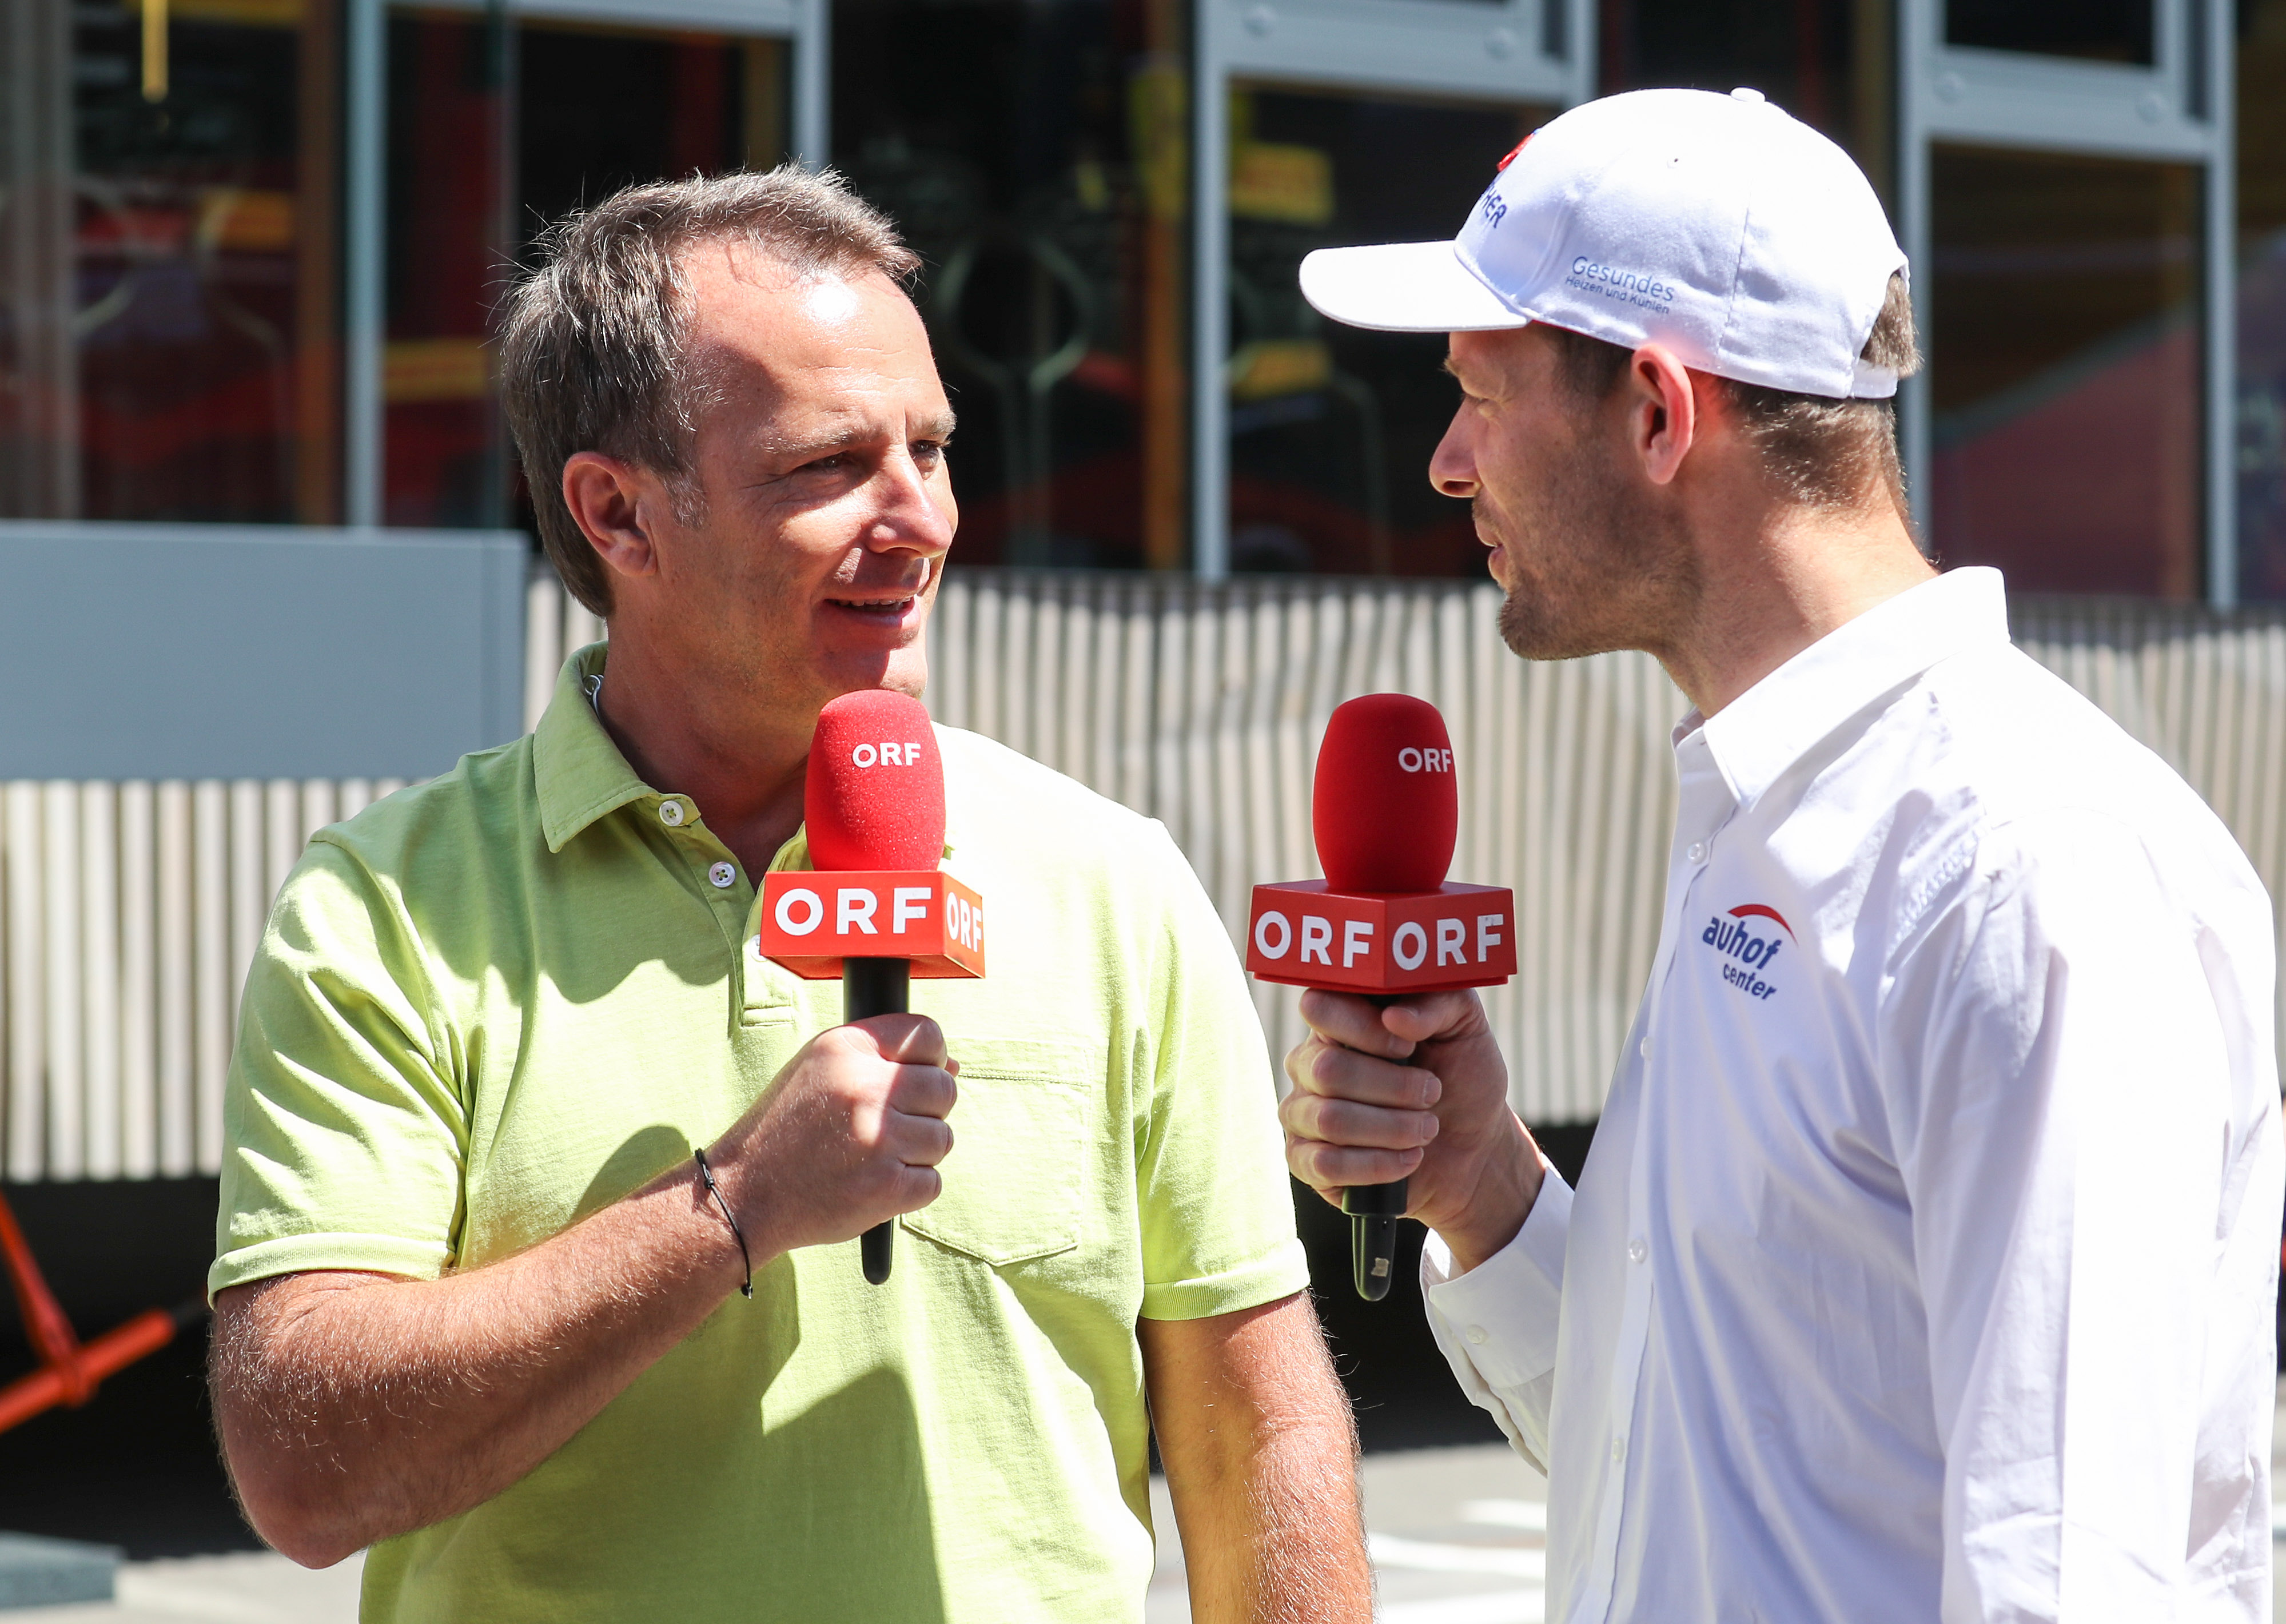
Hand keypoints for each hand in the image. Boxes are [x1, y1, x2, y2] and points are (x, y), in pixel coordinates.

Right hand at [709, 1014, 957, 1257]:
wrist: (745, 1193)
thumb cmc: (785, 1129)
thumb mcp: (818, 1069)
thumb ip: (881, 1057)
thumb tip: (953, 1067)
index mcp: (845, 1049)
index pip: (927, 1035)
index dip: (929, 1058)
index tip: (912, 1078)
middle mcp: (864, 1088)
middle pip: (944, 1088)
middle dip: (926, 1109)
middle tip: (887, 1126)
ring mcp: (879, 1140)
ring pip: (942, 1137)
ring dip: (917, 1151)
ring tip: (873, 1156)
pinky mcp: (888, 1187)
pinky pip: (932, 1181)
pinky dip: (909, 1187)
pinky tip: (873, 1183)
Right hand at [1280, 989, 1541, 1274]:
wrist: (1473, 1147)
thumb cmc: (1461, 1078)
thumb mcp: (1464, 1028)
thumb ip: (1438, 1002)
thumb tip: (1395, 1016)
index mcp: (1338, 1021)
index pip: (1318, 1007)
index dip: (1364, 1029)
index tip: (1408, 1047)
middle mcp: (1310, 1063)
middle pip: (1326, 1070)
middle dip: (1392, 1087)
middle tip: (1431, 1093)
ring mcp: (1302, 1112)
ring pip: (1328, 1120)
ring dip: (1391, 1128)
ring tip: (1428, 1129)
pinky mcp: (1305, 1161)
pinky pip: (1325, 1164)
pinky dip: (1377, 1164)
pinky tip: (1409, 1159)